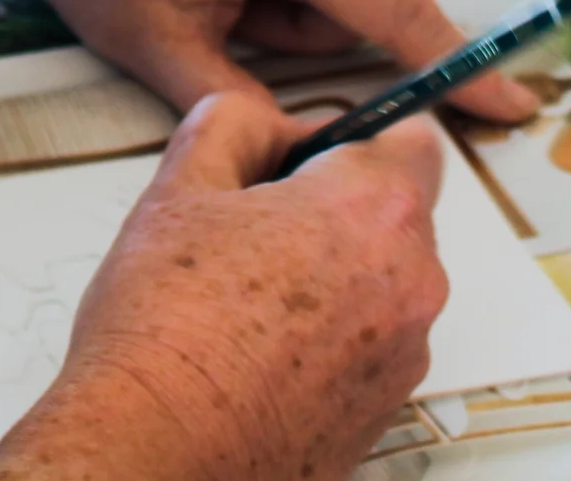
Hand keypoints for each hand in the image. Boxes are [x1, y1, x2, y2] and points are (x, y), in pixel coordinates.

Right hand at [0, 92, 447, 480]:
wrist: (158, 447)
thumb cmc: (166, 327)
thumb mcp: (181, 183)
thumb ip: (234, 122)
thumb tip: (267, 124)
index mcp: (374, 208)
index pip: (412, 137)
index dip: (353, 137)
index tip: (306, 156)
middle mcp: (412, 280)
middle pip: (394, 213)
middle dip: (333, 208)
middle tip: (252, 226)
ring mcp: (406, 352)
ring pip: (381, 281)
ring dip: (333, 275)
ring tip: (245, 296)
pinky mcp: (385, 408)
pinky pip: (370, 343)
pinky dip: (331, 336)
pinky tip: (259, 348)